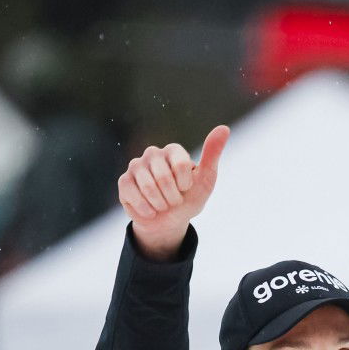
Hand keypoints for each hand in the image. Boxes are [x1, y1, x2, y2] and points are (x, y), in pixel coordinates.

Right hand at [118, 125, 229, 261]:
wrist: (171, 221)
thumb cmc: (190, 197)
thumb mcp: (206, 178)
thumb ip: (212, 153)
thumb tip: (224, 128)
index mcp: (173, 151)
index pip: (180, 164)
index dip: (185, 183)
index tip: (187, 188)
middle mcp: (152, 154)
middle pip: (163, 178)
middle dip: (173, 197)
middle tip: (175, 200)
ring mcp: (136, 166)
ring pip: (148, 187)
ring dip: (161, 204)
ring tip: (163, 204)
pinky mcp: (124, 181)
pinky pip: (132, 194)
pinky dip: (146, 209)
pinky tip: (150, 210)